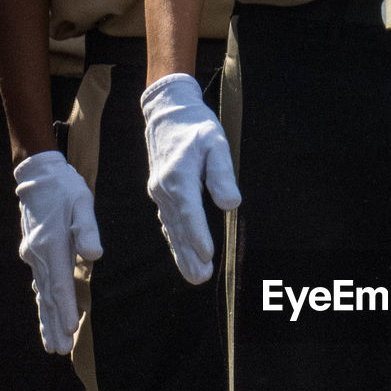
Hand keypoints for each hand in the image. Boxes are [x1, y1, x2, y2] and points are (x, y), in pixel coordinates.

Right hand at [14, 150, 102, 354]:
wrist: (38, 175)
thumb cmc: (65, 189)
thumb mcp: (83, 204)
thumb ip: (87, 230)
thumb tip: (94, 255)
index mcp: (52, 246)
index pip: (59, 285)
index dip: (65, 310)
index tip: (69, 332)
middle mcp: (38, 255)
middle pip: (47, 297)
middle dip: (53, 325)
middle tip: (58, 351)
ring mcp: (33, 255)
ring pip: (41, 294)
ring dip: (46, 320)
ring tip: (51, 344)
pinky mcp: (34, 253)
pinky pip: (39, 284)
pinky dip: (43, 303)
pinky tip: (44, 315)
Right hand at [141, 72, 240, 283]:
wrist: (167, 112)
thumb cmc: (196, 126)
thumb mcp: (216, 143)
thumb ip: (222, 174)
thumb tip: (231, 204)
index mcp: (179, 176)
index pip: (190, 212)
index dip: (199, 236)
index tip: (208, 255)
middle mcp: (165, 188)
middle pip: (178, 228)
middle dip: (189, 255)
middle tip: (201, 278)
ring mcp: (159, 192)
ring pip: (171, 228)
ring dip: (181, 253)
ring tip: (194, 276)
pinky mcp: (160, 192)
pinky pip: (167, 221)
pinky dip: (173, 239)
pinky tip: (181, 254)